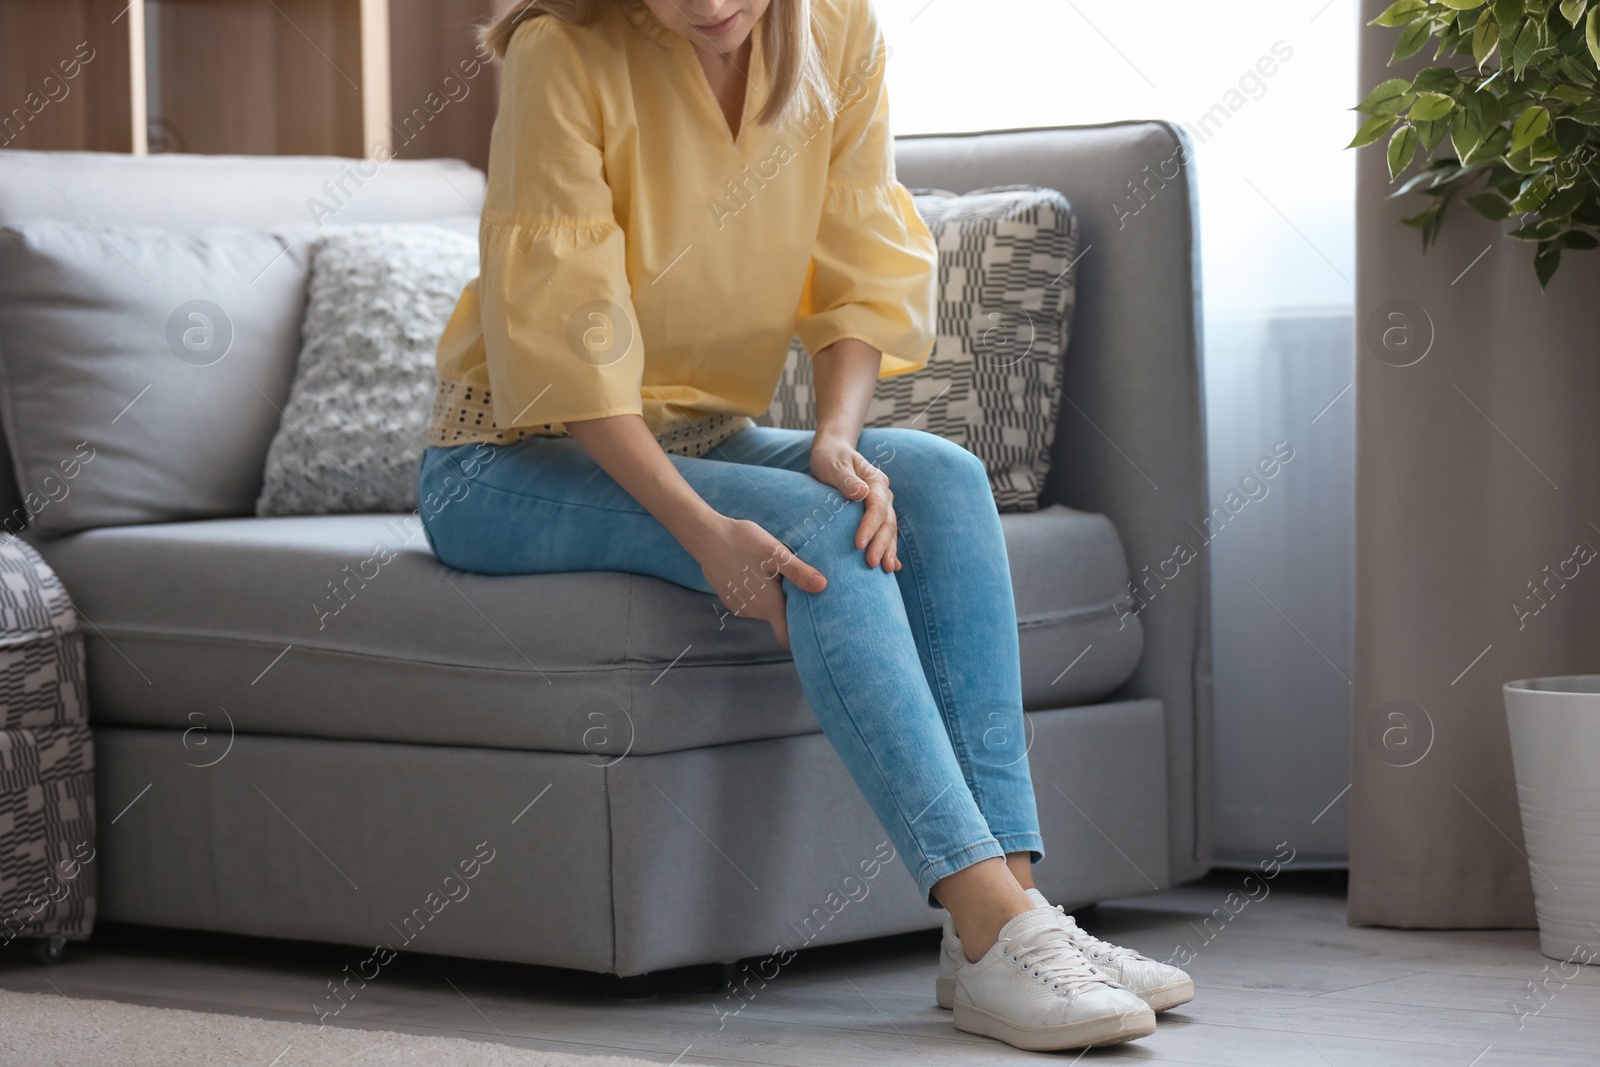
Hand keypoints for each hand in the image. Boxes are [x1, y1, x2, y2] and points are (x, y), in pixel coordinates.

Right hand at [689, 515, 825, 649]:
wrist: (706, 536)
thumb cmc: (743, 542)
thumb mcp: (776, 553)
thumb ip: (799, 572)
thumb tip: (822, 587)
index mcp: (769, 604)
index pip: (786, 637)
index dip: (799, 637)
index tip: (809, 626)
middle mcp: (753, 611)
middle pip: (777, 618)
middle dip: (787, 604)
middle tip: (794, 581)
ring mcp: (738, 606)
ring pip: (763, 608)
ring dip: (771, 595)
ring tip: (772, 571)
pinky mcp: (728, 598)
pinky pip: (749, 600)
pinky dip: (755, 590)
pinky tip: (753, 570)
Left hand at [810, 432, 899, 572]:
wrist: (833, 452)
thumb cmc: (830, 458)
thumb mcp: (833, 465)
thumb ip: (846, 479)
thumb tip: (861, 493)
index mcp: (875, 480)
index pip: (877, 506)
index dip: (870, 526)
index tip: (859, 544)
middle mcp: (883, 493)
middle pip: (887, 521)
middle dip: (882, 544)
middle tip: (874, 564)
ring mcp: (882, 504)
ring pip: (890, 529)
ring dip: (889, 549)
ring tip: (887, 570)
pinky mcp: (876, 514)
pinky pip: (885, 532)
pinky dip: (889, 548)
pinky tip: (893, 567)